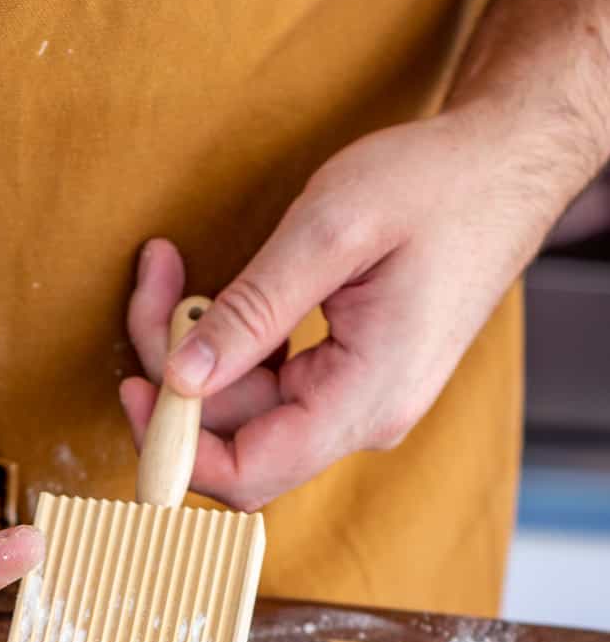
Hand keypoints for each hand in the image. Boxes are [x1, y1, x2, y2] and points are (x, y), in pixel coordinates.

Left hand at [122, 105, 557, 507]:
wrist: (504, 167)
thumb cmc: (438, 186)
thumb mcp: (333, 229)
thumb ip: (254, 309)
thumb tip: (182, 378)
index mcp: (367, 399)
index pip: (250, 474)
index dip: (178, 448)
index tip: (137, 387)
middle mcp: (361, 417)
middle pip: (234, 435)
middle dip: (176, 370)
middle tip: (155, 281)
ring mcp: (354, 401)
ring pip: (242, 405)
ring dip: (194, 347)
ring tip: (171, 271)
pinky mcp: (344, 376)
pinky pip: (264, 381)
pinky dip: (226, 340)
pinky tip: (208, 290)